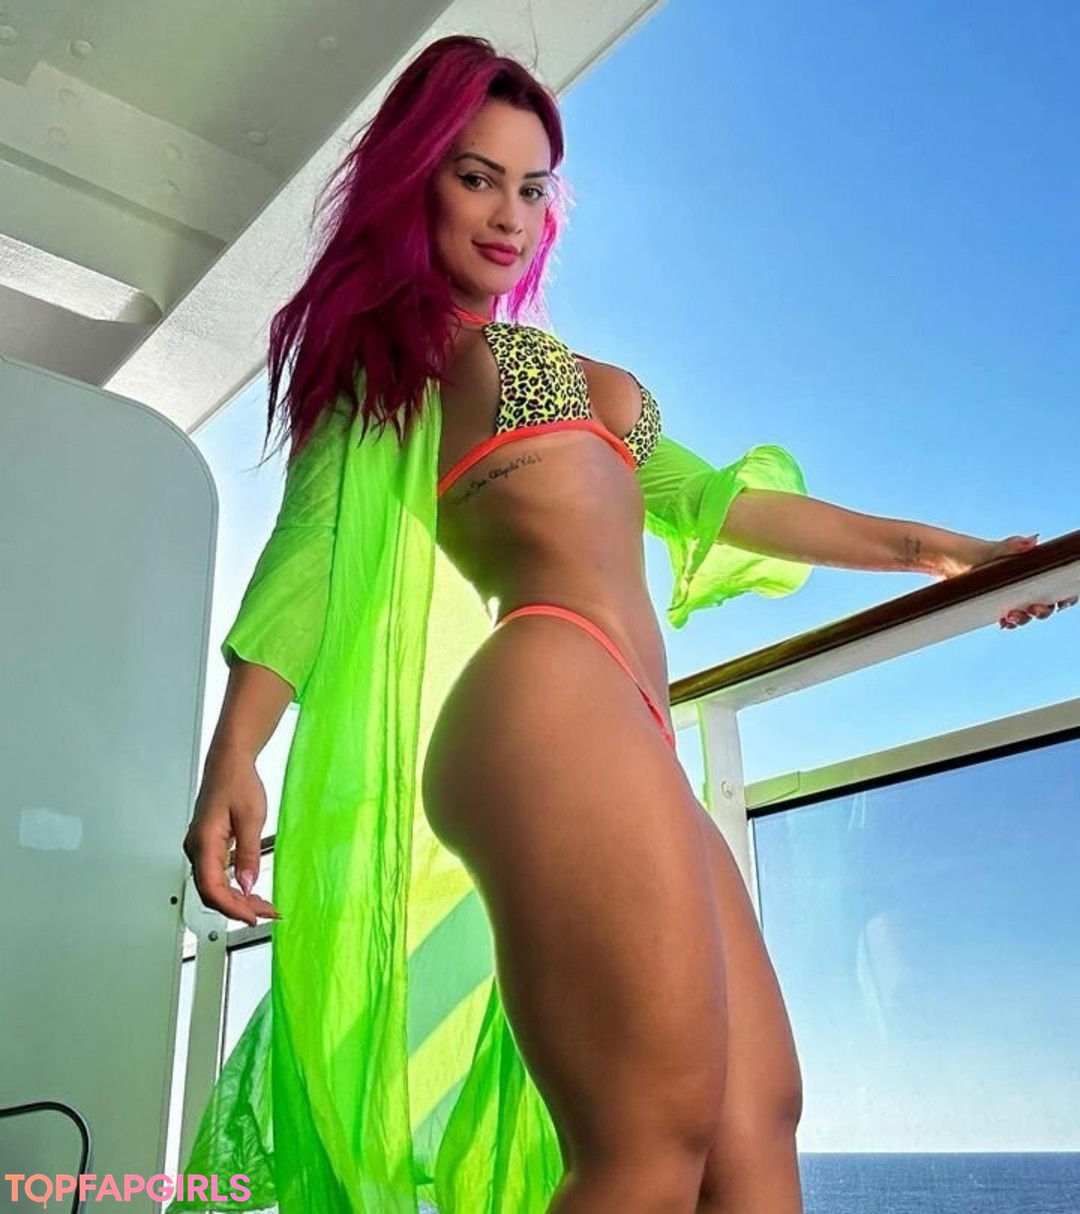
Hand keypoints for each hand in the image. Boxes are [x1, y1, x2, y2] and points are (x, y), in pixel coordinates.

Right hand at [183, 744, 280, 925]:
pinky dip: (233, 885)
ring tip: (264, 905)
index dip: (232, 908)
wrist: (229, 762)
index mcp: (203, 842)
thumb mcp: (251, 818)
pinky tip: (250, 890)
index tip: (253, 917)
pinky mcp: (207, 845)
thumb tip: (247, 885)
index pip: (212, 888)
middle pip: (212, 891)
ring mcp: (200, 847)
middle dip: (239, 907)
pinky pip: (216, 874)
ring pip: (214, 885)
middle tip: (268, 913)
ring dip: (238, 898)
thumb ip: (249, 854)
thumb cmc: (238, 782)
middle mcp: (196, 848)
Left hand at [963, 535, 1078, 629]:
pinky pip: (1010, 619)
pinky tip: (1003, 623)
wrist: (948, 561)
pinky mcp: (998, 605)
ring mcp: (1012, 596)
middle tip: (1033, 609)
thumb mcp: (992, 550)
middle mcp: (1025, 583)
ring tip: (1011, 617)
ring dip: (1024, 618)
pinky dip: (1010, 622)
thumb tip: (1034, 540)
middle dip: (1043, 610)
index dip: (1065, 595)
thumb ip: (1012, 546)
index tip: (1062, 601)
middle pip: (1046, 603)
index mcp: (1032, 569)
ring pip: (1028, 613)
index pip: (1057, 584)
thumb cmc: (973, 552)